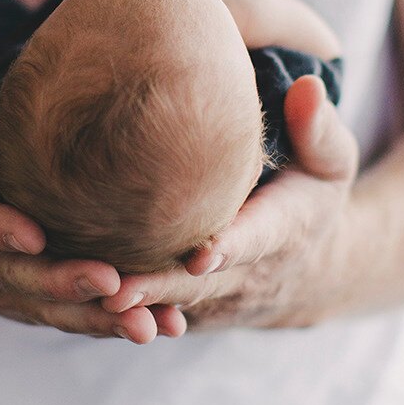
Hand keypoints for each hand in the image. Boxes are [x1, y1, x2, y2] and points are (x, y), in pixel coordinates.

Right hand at [0, 63, 181, 342]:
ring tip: (151, 322)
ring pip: (49, 308)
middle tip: (113, 280)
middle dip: (63, 283)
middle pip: (16, 278)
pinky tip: (163, 326)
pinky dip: (110, 322)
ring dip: (99, 317)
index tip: (33, 233)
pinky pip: (68, 313)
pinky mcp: (27, 294)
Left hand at [101, 76, 358, 329]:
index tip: (201, 253)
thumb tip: (306, 86)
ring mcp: (215, 300)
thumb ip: (316, 126)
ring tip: (85, 297)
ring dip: (131, 308)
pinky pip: (153, 318)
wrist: (312, 268)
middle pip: (197, 286)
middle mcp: (247, 275)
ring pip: (169, 308)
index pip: (255, 240)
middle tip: (113, 288)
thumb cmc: (311, 193)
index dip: (228, 248)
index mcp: (283, 232)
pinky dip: (120, 316)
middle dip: (158, 288)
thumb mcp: (331, 159)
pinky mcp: (188, 311)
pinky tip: (73, 300)